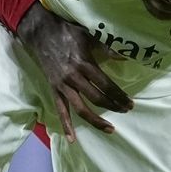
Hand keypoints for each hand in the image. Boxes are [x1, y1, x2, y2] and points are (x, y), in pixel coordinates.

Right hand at [16, 3, 133, 140]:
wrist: (41, 33)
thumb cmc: (67, 32)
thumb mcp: (89, 36)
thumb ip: (107, 48)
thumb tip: (125, 56)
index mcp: (84, 64)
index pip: (106, 85)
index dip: (119, 95)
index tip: (129, 102)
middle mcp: (73, 77)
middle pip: (96, 98)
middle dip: (113, 106)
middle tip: (125, 111)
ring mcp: (62, 85)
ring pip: (81, 109)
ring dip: (96, 121)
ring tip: (110, 129)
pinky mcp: (54, 89)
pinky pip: (60, 110)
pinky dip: (66, 125)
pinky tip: (73, 139)